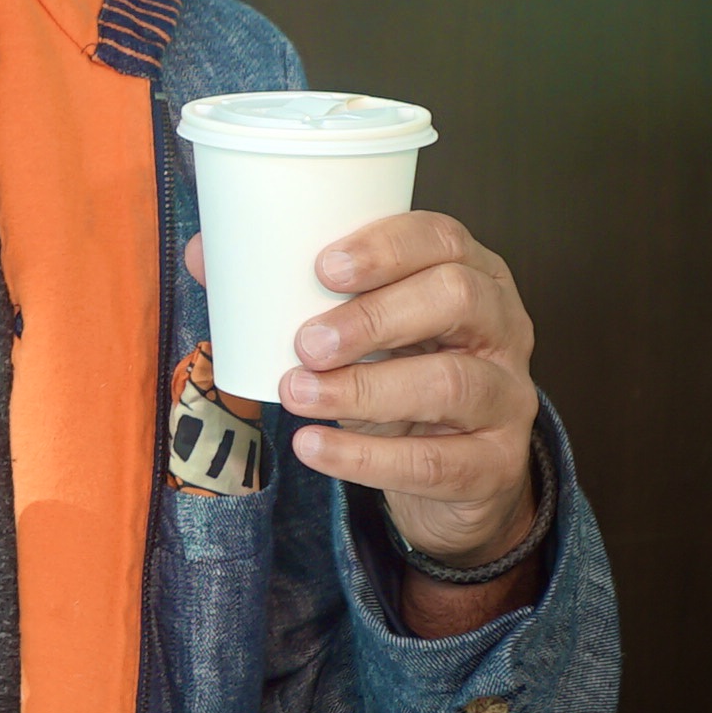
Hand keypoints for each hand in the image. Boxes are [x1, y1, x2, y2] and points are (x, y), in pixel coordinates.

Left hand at [183, 214, 537, 565]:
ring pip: (452, 381)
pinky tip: (314, 447)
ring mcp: (508, 396)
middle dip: (374, 315)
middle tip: (305, 341)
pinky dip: (366, 456)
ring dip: (364, 387)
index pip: (442, 239)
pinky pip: (437, 462)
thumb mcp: (359, 328)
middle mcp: (501, 328)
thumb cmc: (398, 373)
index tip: (323, 267)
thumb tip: (203, 254)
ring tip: (297, 392)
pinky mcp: (496, 464)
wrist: (455, 473)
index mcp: (470, 274)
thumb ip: (288, 290)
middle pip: (457, 298)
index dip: (387, 247)